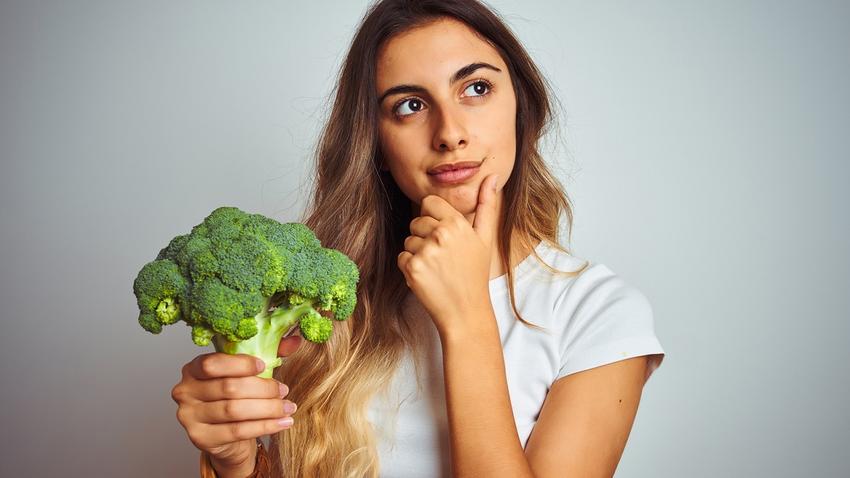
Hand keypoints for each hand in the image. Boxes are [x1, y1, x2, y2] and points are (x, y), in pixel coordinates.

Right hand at [171, 335, 302, 473]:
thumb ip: (269, 353)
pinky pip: (237, 431)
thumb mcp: (249, 372)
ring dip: (268, 409)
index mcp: (193, 368)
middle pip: (228, 388)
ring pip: (234, 410)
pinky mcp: (200, 438)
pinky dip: (265, 426)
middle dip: (263, 389)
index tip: (264, 366)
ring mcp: (189, 417)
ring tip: (288, 407)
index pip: (213, 363)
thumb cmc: (236, 397)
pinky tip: (283, 423)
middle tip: (284, 390)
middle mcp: (185, 391)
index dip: (241, 364)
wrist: (226, 436)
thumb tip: (295, 340)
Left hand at [397, 174, 499, 336]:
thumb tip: (491, 177)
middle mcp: (440, 234)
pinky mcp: (412, 268)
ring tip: (436, 268)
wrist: (466, 311)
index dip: (432, 217)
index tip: (441, 233)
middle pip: (416, 222)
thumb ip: (486, 205)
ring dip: (417, 253)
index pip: (429, 202)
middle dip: (424, 237)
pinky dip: (410, 267)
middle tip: (442, 256)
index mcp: (456, 223)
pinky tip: (427, 277)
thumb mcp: (484, 238)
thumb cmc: (475, 274)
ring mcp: (425, 251)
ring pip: (408, 240)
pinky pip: (401, 257)